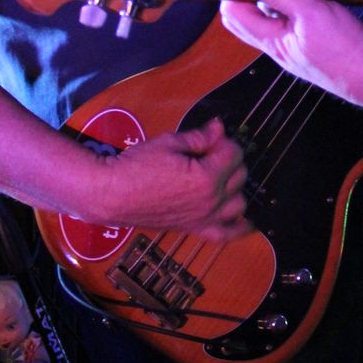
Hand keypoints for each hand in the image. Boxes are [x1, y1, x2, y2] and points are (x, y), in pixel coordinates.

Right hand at [106, 117, 251, 241]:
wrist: (113, 194)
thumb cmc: (137, 166)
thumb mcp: (170, 143)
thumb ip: (200, 137)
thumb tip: (219, 127)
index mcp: (206, 178)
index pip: (233, 153)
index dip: (223, 141)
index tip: (211, 137)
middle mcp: (211, 202)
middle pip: (240, 176)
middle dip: (230, 160)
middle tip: (210, 153)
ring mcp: (204, 218)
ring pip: (240, 203)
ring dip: (235, 188)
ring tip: (220, 177)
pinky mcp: (195, 229)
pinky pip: (226, 235)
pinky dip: (241, 228)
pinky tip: (249, 220)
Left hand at [220, 0, 362, 108]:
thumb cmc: (343, 46)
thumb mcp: (310, 12)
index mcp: (272, 41)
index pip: (234, 16)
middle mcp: (278, 49)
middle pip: (247, 22)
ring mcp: (294, 52)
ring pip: (270, 23)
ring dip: (269, 3)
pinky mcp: (311, 51)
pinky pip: (289, 27)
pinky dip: (288, 11)